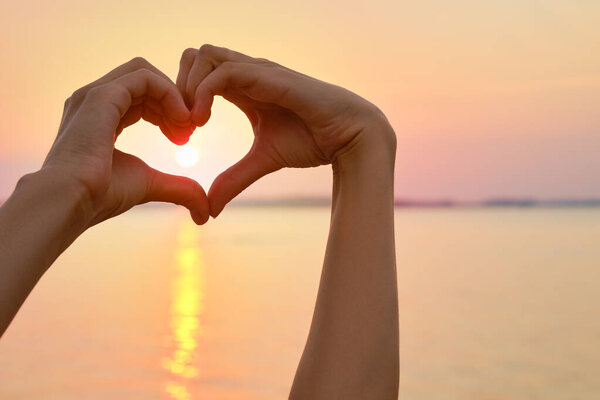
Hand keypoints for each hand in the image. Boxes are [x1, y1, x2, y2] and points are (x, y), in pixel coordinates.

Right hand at [42, 57, 209, 225]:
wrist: (72, 202)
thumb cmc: (102, 196)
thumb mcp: (150, 185)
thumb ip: (178, 189)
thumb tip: (204, 213)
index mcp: (102, 116)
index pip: (142, 95)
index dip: (169, 111)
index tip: (183, 138)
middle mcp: (95, 99)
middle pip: (146, 80)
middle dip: (174, 102)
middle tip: (189, 131)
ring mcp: (95, 94)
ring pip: (145, 72)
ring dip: (173, 95)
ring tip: (186, 124)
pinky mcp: (101, 95)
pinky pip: (145, 77)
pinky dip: (169, 93)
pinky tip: (180, 119)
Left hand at [177, 45, 395, 216]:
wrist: (349, 137)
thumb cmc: (311, 141)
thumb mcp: (262, 161)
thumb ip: (234, 179)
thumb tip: (209, 208)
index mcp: (244, 87)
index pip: (198, 73)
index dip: (181, 98)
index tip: (182, 133)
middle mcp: (248, 72)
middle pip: (194, 56)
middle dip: (177, 86)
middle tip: (181, 124)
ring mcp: (258, 71)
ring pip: (204, 55)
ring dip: (188, 87)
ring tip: (192, 122)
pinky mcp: (269, 76)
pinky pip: (224, 72)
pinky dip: (204, 93)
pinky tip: (203, 121)